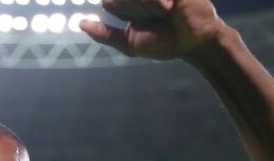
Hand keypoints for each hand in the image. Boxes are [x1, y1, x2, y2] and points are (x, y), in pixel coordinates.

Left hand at [80, 0, 226, 61]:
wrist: (193, 42)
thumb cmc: (164, 43)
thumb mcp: (130, 43)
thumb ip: (105, 34)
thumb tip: (80, 24)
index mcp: (125, 6)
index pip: (109, 3)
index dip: (122, 10)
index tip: (143, 20)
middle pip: (119, 0)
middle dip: (136, 10)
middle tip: (157, 19)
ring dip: (148, 7)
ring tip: (165, 14)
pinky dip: (158, 2)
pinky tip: (169, 9)